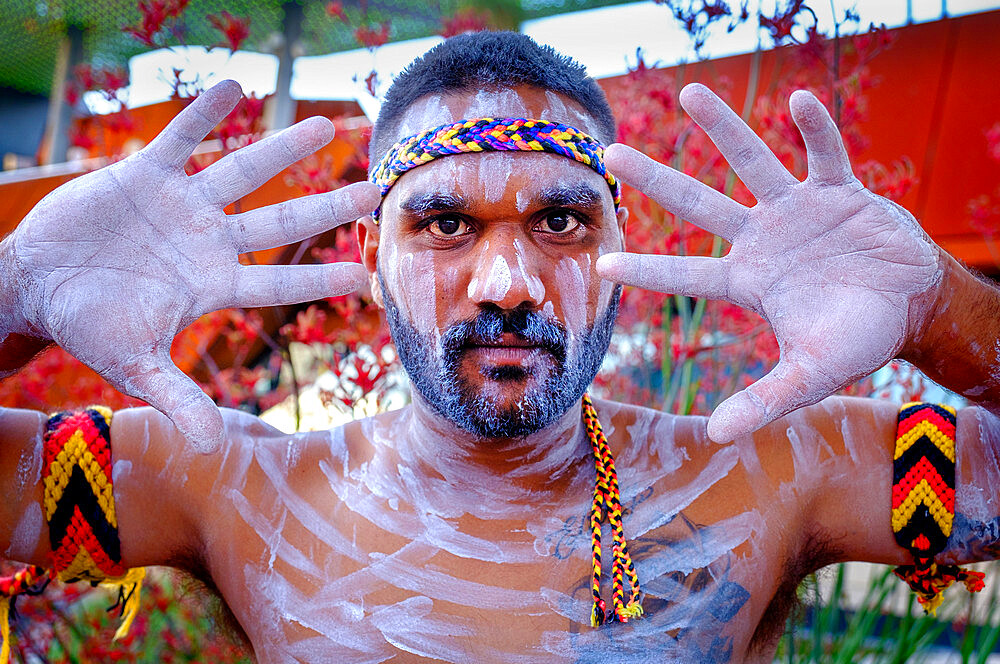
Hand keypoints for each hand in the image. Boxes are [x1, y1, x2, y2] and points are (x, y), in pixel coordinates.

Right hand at [5, 80, 379, 451]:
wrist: (38, 283)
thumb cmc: (89, 325)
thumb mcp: (132, 363)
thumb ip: (175, 395)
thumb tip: (208, 447)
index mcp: (213, 285)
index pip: (278, 284)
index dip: (318, 280)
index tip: (363, 274)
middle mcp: (210, 242)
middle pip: (280, 222)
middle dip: (325, 205)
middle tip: (373, 187)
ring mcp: (183, 206)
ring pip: (242, 172)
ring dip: (281, 149)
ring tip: (322, 125)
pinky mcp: (146, 175)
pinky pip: (182, 139)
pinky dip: (204, 117)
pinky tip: (235, 89)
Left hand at [597, 83, 942, 442]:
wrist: (912, 306)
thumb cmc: (857, 339)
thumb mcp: (812, 374)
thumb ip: (766, 399)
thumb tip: (716, 436)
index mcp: (749, 281)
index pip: (686, 275)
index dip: (646, 269)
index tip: (602, 263)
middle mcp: (761, 239)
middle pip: (698, 204)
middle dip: (655, 181)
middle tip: (610, 153)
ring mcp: (796, 210)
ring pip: (751, 162)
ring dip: (723, 129)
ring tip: (690, 92)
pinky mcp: (838, 190)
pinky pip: (824, 153)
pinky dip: (815, 130)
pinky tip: (798, 101)